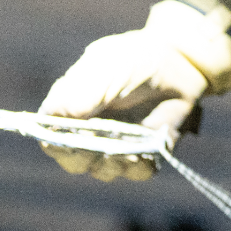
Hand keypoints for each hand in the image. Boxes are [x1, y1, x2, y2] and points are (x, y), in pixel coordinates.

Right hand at [38, 0, 230, 180]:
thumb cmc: (137, 58)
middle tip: (102, 148)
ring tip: (128, 149)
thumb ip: (83, 91)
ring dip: (113, 164)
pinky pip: (137, 172)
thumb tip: (56, 118)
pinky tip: (146, 152)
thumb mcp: (109, 67)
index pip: (50, 136)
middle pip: (73, 161)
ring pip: (103, 171)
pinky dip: (140, 166)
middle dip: (84, 159)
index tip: (72, 139)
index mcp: (71, 107)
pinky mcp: (144, 152)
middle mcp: (89, 130)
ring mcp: (116, 144)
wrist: (180, 61)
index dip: (56, 143)